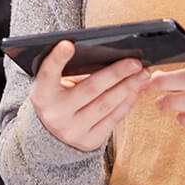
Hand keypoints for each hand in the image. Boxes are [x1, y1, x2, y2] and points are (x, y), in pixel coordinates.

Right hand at [27, 41, 148, 151]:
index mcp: (42, 94)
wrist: (52, 134)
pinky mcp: (88, 141)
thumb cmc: (58, 97)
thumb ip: (70, 70)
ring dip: (128, 87)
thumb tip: (109, 56)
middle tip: (135, 62)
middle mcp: (55, 114)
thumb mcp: (55, 84)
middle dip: (116, 73)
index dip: (57, 59)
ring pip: (106, 105)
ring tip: (142, 75)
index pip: (48, 73)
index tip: (68, 44)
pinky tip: (136, 91)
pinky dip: (126, 103)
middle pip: (90, 89)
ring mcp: (72, 130)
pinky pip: (113, 119)